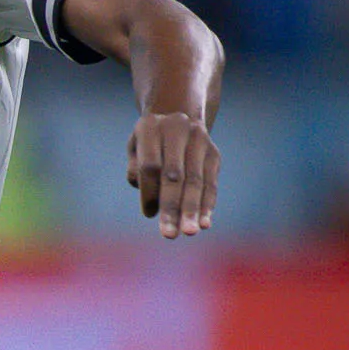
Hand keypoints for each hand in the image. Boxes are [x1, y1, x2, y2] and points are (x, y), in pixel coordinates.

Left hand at [127, 110, 219, 238]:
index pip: (151, 166)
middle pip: (175, 175)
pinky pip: (211, 182)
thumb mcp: (135, 149)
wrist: (176, 114)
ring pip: (196, 180)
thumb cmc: (148, 142)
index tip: (148, 214)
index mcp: (150, 127)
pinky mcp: (214, 153)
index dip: (149, 192)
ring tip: (189, 232)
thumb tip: (153, 204)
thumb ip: (136, 172)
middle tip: (169, 235)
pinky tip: (204, 223)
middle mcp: (177, 129)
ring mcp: (199, 139)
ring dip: (192, 210)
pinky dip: (207, 204)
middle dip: (172, 207)